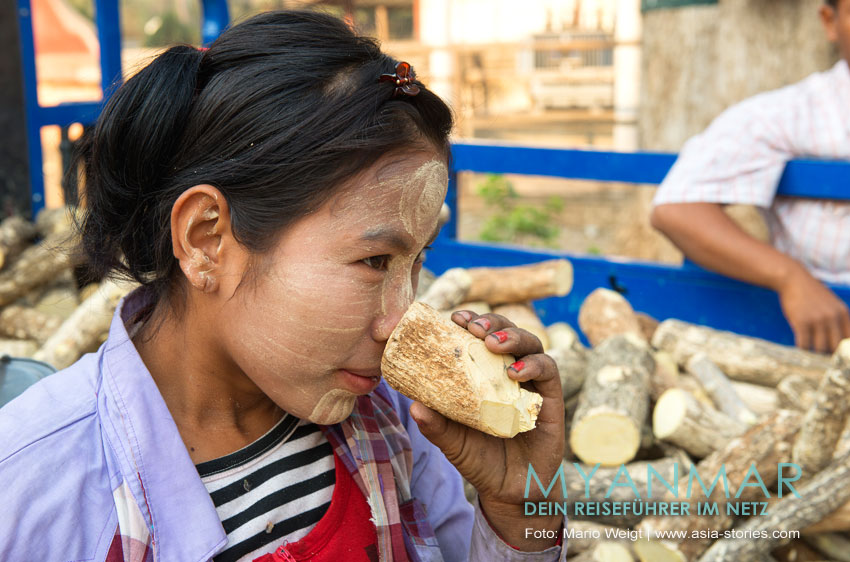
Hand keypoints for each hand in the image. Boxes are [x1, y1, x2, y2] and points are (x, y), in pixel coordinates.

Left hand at [409, 310, 564, 550]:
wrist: (510, 491)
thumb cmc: (479, 459)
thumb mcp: (452, 441)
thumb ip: (436, 425)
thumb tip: (414, 406)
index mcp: (485, 372)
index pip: (481, 336)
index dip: (471, 322)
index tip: (455, 317)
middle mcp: (510, 371)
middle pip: (507, 331)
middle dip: (492, 322)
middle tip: (474, 327)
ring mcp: (533, 383)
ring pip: (531, 344)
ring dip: (513, 336)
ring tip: (493, 343)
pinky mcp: (551, 399)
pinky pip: (548, 371)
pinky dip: (533, 365)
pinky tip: (515, 372)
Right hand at [778, 266, 849, 352]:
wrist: (793, 279)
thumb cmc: (811, 293)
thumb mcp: (832, 304)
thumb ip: (838, 320)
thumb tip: (838, 344)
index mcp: (843, 313)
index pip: (849, 340)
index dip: (843, 351)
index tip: (836, 356)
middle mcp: (833, 317)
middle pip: (835, 347)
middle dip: (828, 353)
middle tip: (820, 355)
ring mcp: (817, 320)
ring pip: (819, 348)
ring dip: (814, 352)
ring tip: (809, 350)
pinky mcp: (802, 322)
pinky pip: (804, 344)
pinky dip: (802, 348)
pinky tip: (800, 346)